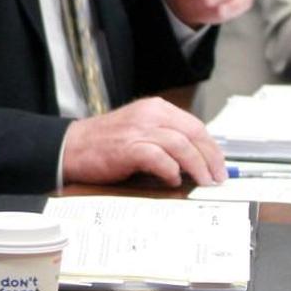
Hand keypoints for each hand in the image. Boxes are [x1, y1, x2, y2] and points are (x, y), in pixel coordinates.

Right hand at [62, 97, 226, 186]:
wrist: (71, 147)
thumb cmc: (104, 143)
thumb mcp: (138, 130)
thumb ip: (164, 138)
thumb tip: (195, 160)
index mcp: (154, 108)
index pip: (194, 125)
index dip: (211, 147)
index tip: (219, 164)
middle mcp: (149, 114)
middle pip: (193, 133)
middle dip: (211, 157)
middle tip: (218, 177)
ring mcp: (139, 130)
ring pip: (182, 145)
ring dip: (198, 166)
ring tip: (204, 181)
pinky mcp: (129, 148)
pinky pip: (160, 159)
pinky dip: (171, 171)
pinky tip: (173, 180)